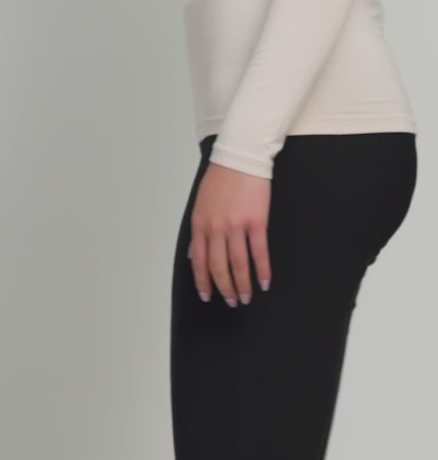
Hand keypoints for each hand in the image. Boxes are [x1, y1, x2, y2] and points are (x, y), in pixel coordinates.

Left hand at [188, 162, 271, 305]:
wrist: (240, 158)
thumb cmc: (220, 179)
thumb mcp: (200, 204)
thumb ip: (199, 231)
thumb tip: (195, 256)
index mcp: (200, 224)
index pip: (200, 262)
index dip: (203, 282)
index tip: (208, 296)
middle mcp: (216, 228)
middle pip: (219, 267)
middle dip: (225, 289)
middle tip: (232, 301)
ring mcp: (236, 226)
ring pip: (238, 264)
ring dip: (243, 284)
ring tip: (247, 297)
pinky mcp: (256, 222)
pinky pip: (259, 252)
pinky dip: (262, 271)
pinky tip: (264, 282)